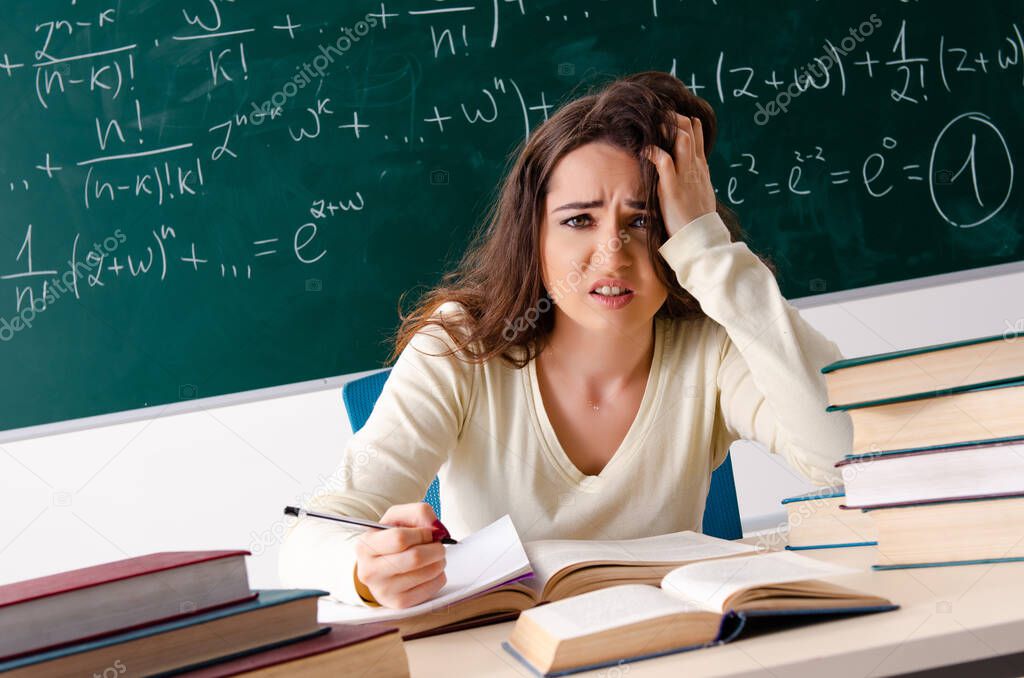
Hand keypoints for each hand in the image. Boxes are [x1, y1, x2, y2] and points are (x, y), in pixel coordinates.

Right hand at [354, 502, 446, 607]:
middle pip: (415, 558)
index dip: (422, 533)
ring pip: (426, 574)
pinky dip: (439, 576)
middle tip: (438, 545)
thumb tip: (436, 528)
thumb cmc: (390, 539)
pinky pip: (431, 588)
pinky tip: (431, 570)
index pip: (400, 538)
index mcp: (365, 546)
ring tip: (436, 557)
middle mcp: (370, 571)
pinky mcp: (398, 603)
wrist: (379, 567)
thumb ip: (418, 513)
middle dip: (435, 549)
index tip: (429, 533)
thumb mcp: (397, 518)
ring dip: (439, 562)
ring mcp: (383, 591)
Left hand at [642, 111, 716, 237]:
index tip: (673, 117)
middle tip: (660, 115)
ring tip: (654, 125)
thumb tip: (688, 174)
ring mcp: (685, 175)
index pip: (697, 136)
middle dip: (675, 118)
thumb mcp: (700, 193)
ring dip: (667, 128)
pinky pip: (664, 161)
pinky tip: (645, 149)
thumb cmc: (697, 219)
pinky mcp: (673, 187)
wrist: (701, 236)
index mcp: (701, 168)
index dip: (686, 123)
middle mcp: (695, 167)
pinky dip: (654, 151)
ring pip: (682, 139)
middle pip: (690, 130)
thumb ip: (694, 180)